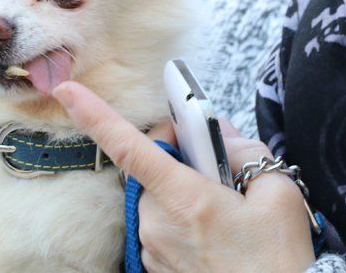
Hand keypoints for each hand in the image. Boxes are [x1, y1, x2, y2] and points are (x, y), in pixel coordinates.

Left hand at [52, 81, 315, 271]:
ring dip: (185, 190)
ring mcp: (153, 247)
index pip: (128, 146)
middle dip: (183, 157)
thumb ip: (245, 152)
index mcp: (184, 199)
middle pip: (154, 166)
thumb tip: (221, 134)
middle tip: (223, 170)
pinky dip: (185, 218)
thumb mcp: (278, 193)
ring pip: (160, 196)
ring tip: (227, 212)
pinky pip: (163, 225)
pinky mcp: (156, 266)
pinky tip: (217, 233)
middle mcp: (157, 223)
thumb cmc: (277, 260)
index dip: (94, 114)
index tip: (67, 91)